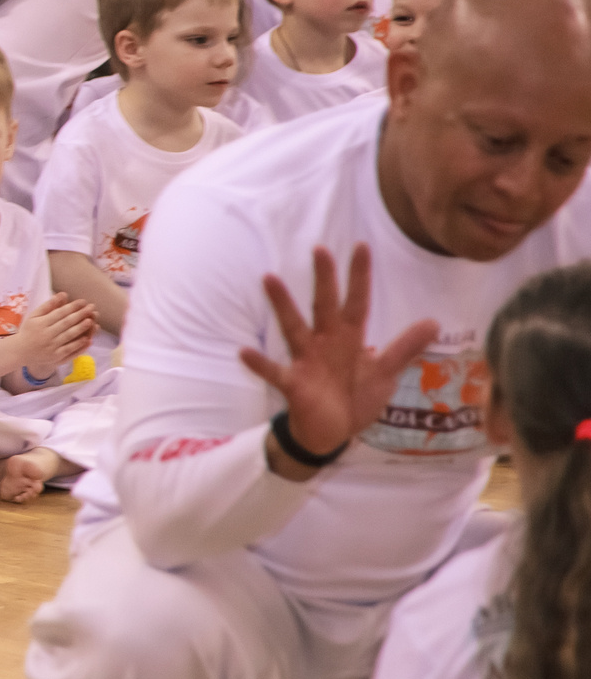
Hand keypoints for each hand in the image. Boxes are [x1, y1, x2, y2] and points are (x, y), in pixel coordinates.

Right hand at [7, 293, 98, 377]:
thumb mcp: (34, 316)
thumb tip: (63, 294)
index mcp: (41, 323)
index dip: (72, 306)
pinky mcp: (56, 357)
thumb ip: (48, 305)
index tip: (83, 301)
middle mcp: (46, 335)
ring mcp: (52, 347)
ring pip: (69, 336)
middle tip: (92, 308)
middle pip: (66, 323)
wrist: (21, 351)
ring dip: (81, 329)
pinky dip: (79, 345)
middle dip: (80, 315)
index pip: (60, 313)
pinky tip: (88, 339)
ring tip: (91, 321)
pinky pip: (70, 351)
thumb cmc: (29, 330)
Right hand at [241, 245, 435, 469]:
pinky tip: (244, 353)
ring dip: (283, 305)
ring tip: (270, 279)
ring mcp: (307, 360)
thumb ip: (405, 347)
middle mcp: (326, 342)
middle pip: (325, 305)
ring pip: (294, 327)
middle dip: (324, 279)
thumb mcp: (385, 373)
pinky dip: (259, 364)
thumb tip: (434, 321)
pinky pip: (274, 372)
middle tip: (320, 249)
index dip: (360, 276)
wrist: (332, 433)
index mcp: (349, 337)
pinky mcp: (294, 384)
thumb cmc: (355, 397)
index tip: (361, 246)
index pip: (357, 301)